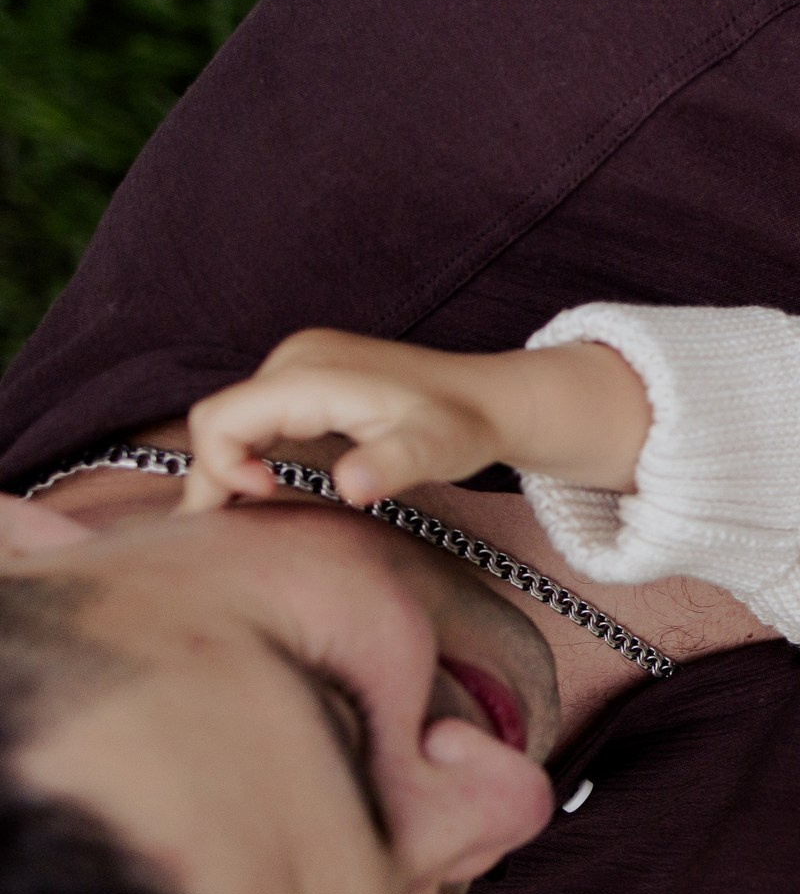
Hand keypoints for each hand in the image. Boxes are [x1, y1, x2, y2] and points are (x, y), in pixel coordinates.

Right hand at [181, 329, 649, 512]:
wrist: (492, 399)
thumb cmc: (465, 427)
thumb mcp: (438, 451)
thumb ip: (394, 465)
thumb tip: (350, 487)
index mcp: (310, 374)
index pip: (221, 420)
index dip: (222, 468)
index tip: (266, 500)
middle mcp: (296, 358)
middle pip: (217, 418)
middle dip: (213, 475)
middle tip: (223, 535)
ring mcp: (300, 362)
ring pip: (233, 416)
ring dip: (227, 465)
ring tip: (231, 521)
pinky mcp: (309, 373)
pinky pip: (256, 412)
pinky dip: (247, 450)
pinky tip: (259, 489)